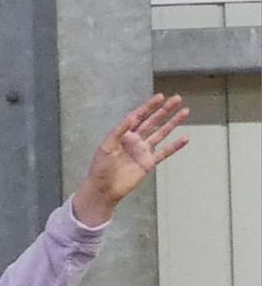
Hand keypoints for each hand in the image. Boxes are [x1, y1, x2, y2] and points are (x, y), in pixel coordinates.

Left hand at [72, 94, 189, 224]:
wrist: (103, 189)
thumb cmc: (100, 168)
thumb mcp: (106, 146)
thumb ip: (119, 131)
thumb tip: (131, 116)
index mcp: (123, 135)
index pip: (138, 116)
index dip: (149, 106)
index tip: (160, 96)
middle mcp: (135, 140)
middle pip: (153, 121)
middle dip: (165, 110)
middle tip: (177, 98)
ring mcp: (143, 151)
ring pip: (161, 133)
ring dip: (173, 123)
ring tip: (184, 112)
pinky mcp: (148, 163)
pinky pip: (164, 152)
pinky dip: (175, 146)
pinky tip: (185, 138)